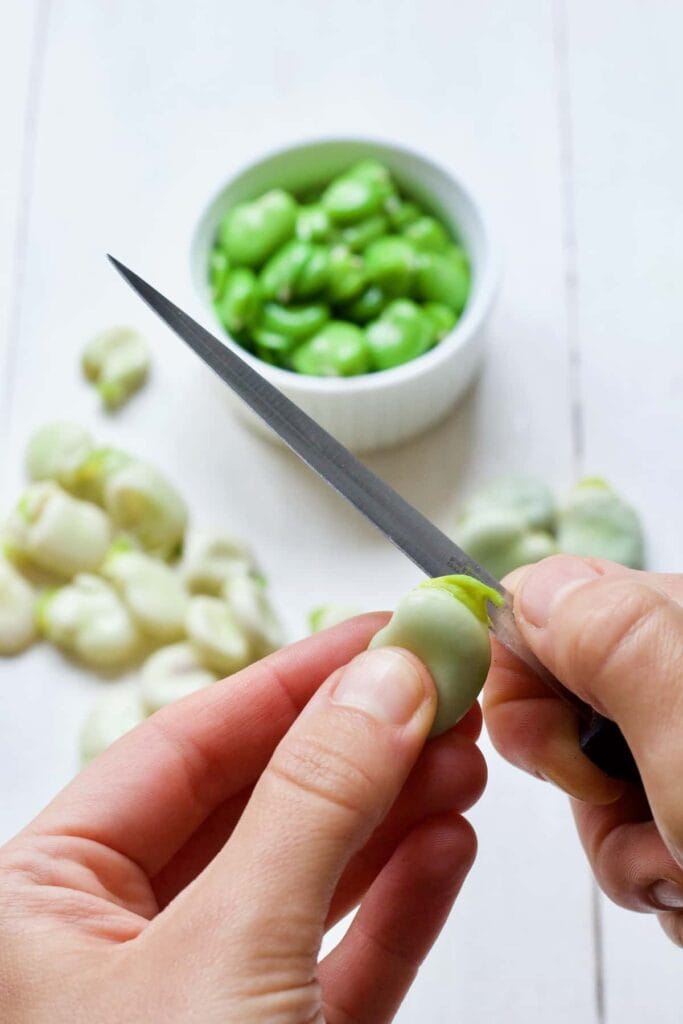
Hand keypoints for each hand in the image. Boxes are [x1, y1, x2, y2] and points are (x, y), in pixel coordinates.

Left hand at [0, 614, 484, 1022]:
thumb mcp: (228, 949)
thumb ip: (311, 805)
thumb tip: (384, 682)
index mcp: (44, 901)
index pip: (184, 746)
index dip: (294, 679)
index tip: (380, 634)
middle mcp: (112, 945)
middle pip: (256, 805)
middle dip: (361, 746)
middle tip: (441, 689)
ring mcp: (194, 1001)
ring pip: (305, 878)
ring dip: (393, 816)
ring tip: (460, 758)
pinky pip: (335, 960)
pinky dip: (397, 905)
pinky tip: (444, 846)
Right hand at [483, 555, 682, 945]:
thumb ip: (614, 640)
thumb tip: (531, 588)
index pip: (557, 598)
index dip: (523, 662)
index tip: (543, 732)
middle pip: (564, 695)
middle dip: (575, 770)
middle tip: (618, 800)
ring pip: (593, 775)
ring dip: (619, 839)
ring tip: (679, 867)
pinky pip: (629, 826)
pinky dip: (650, 868)